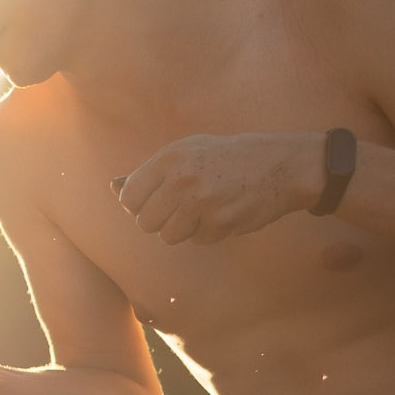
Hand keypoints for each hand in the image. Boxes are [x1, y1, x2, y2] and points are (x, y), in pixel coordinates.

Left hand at [115, 131, 316, 245]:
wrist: (281, 164)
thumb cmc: (227, 158)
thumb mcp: (186, 153)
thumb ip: (148, 172)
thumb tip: (112, 187)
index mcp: (169, 158)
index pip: (129, 198)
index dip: (139, 205)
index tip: (156, 202)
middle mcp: (181, 180)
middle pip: (145, 222)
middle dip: (161, 220)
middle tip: (183, 207)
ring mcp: (201, 203)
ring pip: (169, 236)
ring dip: (184, 229)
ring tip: (204, 209)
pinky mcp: (220, 223)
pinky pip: (198, 241)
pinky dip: (209, 232)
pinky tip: (224, 212)